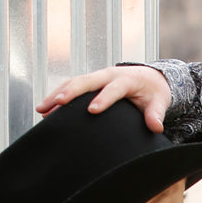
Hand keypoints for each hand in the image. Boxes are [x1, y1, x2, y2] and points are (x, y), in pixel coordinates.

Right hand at [36, 65, 171, 130]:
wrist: (149, 78)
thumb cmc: (153, 92)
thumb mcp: (159, 101)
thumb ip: (156, 114)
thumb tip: (156, 127)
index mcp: (126, 79)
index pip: (113, 88)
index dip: (103, 99)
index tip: (92, 111)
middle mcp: (108, 74)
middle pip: (86, 81)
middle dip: (70, 92)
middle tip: (57, 104)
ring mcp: (97, 77)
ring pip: (73, 83)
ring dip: (57, 95)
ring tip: (42, 110)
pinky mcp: (89, 83)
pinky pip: (71, 87)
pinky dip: (57, 96)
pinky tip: (45, 110)